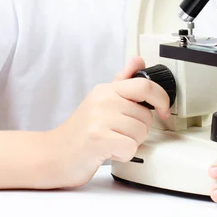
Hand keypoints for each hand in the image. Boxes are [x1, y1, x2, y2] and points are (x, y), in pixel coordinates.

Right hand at [46, 56, 169, 188]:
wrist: (52, 155)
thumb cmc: (79, 132)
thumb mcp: (100, 100)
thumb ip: (122, 81)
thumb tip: (138, 60)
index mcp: (106, 89)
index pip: (144, 85)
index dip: (162, 99)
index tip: (164, 111)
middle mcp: (103, 99)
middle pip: (146, 115)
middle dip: (139, 130)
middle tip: (121, 134)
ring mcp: (99, 118)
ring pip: (140, 133)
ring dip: (131, 144)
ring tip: (112, 142)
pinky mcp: (97, 138)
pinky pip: (130, 148)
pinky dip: (123, 155)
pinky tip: (109, 152)